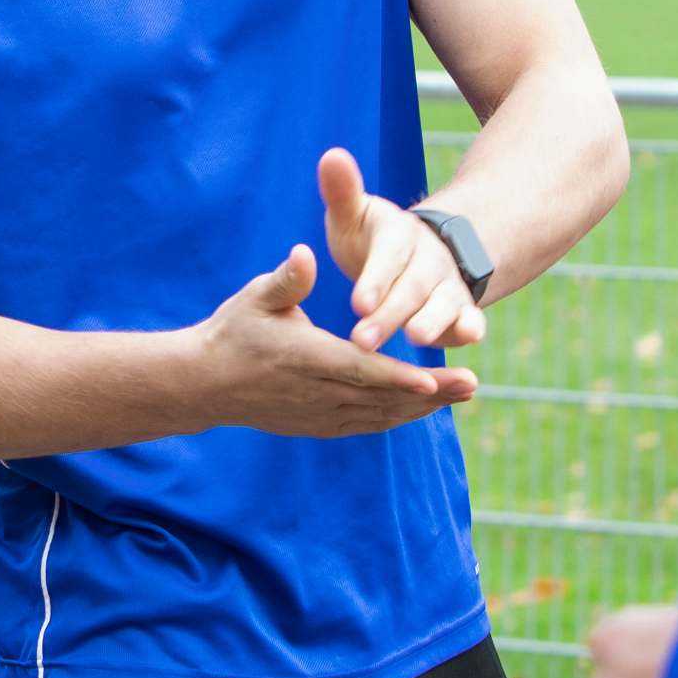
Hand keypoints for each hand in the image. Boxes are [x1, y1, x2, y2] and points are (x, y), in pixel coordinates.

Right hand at [196, 242, 476, 437]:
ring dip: (422, 407)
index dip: (399, 378)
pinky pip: (366, 424)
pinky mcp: (318, 424)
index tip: (434, 379)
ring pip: (380, 415)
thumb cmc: (233, 331)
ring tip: (462, 393)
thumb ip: (287, 278)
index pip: (361, 371)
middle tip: (472, 383)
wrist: (205, 382)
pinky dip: (398, 415)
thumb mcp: (256, 297)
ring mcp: (319, 414)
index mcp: (306, 358)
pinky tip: (424, 407)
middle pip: (382, 398)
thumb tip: (306, 253)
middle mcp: (317, 393)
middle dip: (430, 393)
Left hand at [318, 148, 486, 352]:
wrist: (410, 253)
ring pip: (443, 303)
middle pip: (412, 286)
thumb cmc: (370, 237)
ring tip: (415, 339)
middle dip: (389, 314)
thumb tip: (331, 154)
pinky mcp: (460, 310)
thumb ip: (342, 191)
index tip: (357, 303)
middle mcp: (428, 257)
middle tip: (362, 340)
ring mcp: (448, 283)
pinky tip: (468, 337)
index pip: (389, 255)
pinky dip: (472, 327)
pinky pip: (470, 318)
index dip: (376, 279)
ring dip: (431, 322)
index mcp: (398, 233)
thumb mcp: (352, 214)